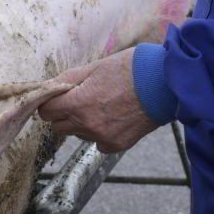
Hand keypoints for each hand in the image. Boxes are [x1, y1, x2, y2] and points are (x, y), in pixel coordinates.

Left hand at [37, 48, 157, 153]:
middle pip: (58, 126)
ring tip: (103, 105)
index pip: (46, 112)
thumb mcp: (95, 67)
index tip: (58, 98)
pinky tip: (114, 118)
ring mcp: (101, 137)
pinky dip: (100, 133)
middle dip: (64, 113)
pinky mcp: (116, 146)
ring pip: (77, 134)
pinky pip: (96, 143)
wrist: (167, 83)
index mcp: (78, 104)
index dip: (50, 103)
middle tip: (81, 99)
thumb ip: (67, 80)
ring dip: (82, 123)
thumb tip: (47, 89)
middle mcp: (87, 125)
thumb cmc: (131, 69)